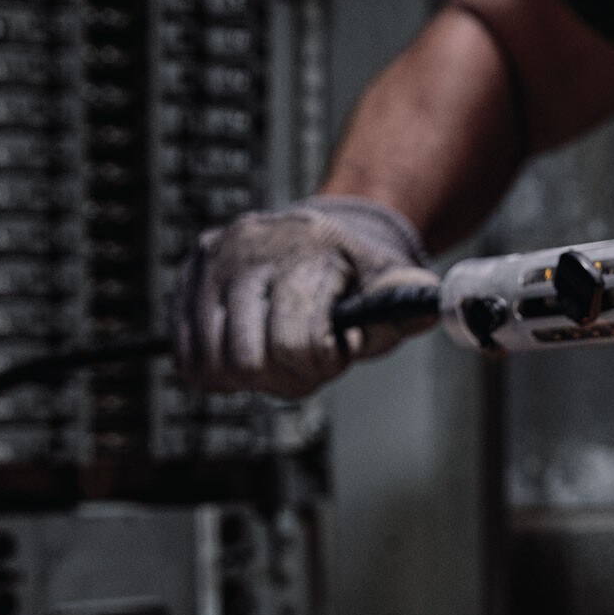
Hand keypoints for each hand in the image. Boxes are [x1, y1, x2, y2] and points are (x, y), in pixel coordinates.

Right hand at [172, 196, 439, 397]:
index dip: (321, 365)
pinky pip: (186, 353)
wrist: (322, 234)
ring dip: (249, 379)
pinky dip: (216, 372)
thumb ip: (406, 305)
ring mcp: (213, 262)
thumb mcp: (392, 285)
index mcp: (308, 248)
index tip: (336, 354)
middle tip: (305, 367)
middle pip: (250, 359)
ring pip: (213, 361)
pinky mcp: (188, 278)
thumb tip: (428, 310)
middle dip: (284, 378)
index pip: (298, 343)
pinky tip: (246, 358)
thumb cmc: (357, 273)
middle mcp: (252, 247)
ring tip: (276, 360)